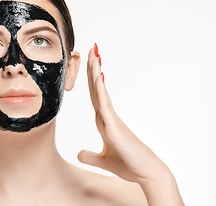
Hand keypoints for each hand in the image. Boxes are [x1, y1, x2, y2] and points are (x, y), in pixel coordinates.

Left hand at [77, 44, 170, 184]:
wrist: (145, 174)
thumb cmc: (128, 165)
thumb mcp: (102, 160)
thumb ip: (90, 156)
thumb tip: (78, 154)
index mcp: (103, 121)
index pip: (93, 95)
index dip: (90, 78)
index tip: (88, 62)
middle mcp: (107, 116)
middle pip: (96, 87)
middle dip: (92, 68)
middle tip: (92, 48)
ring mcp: (111, 119)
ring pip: (100, 91)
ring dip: (96, 71)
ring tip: (94, 53)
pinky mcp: (114, 126)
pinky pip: (104, 104)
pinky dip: (100, 89)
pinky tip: (97, 76)